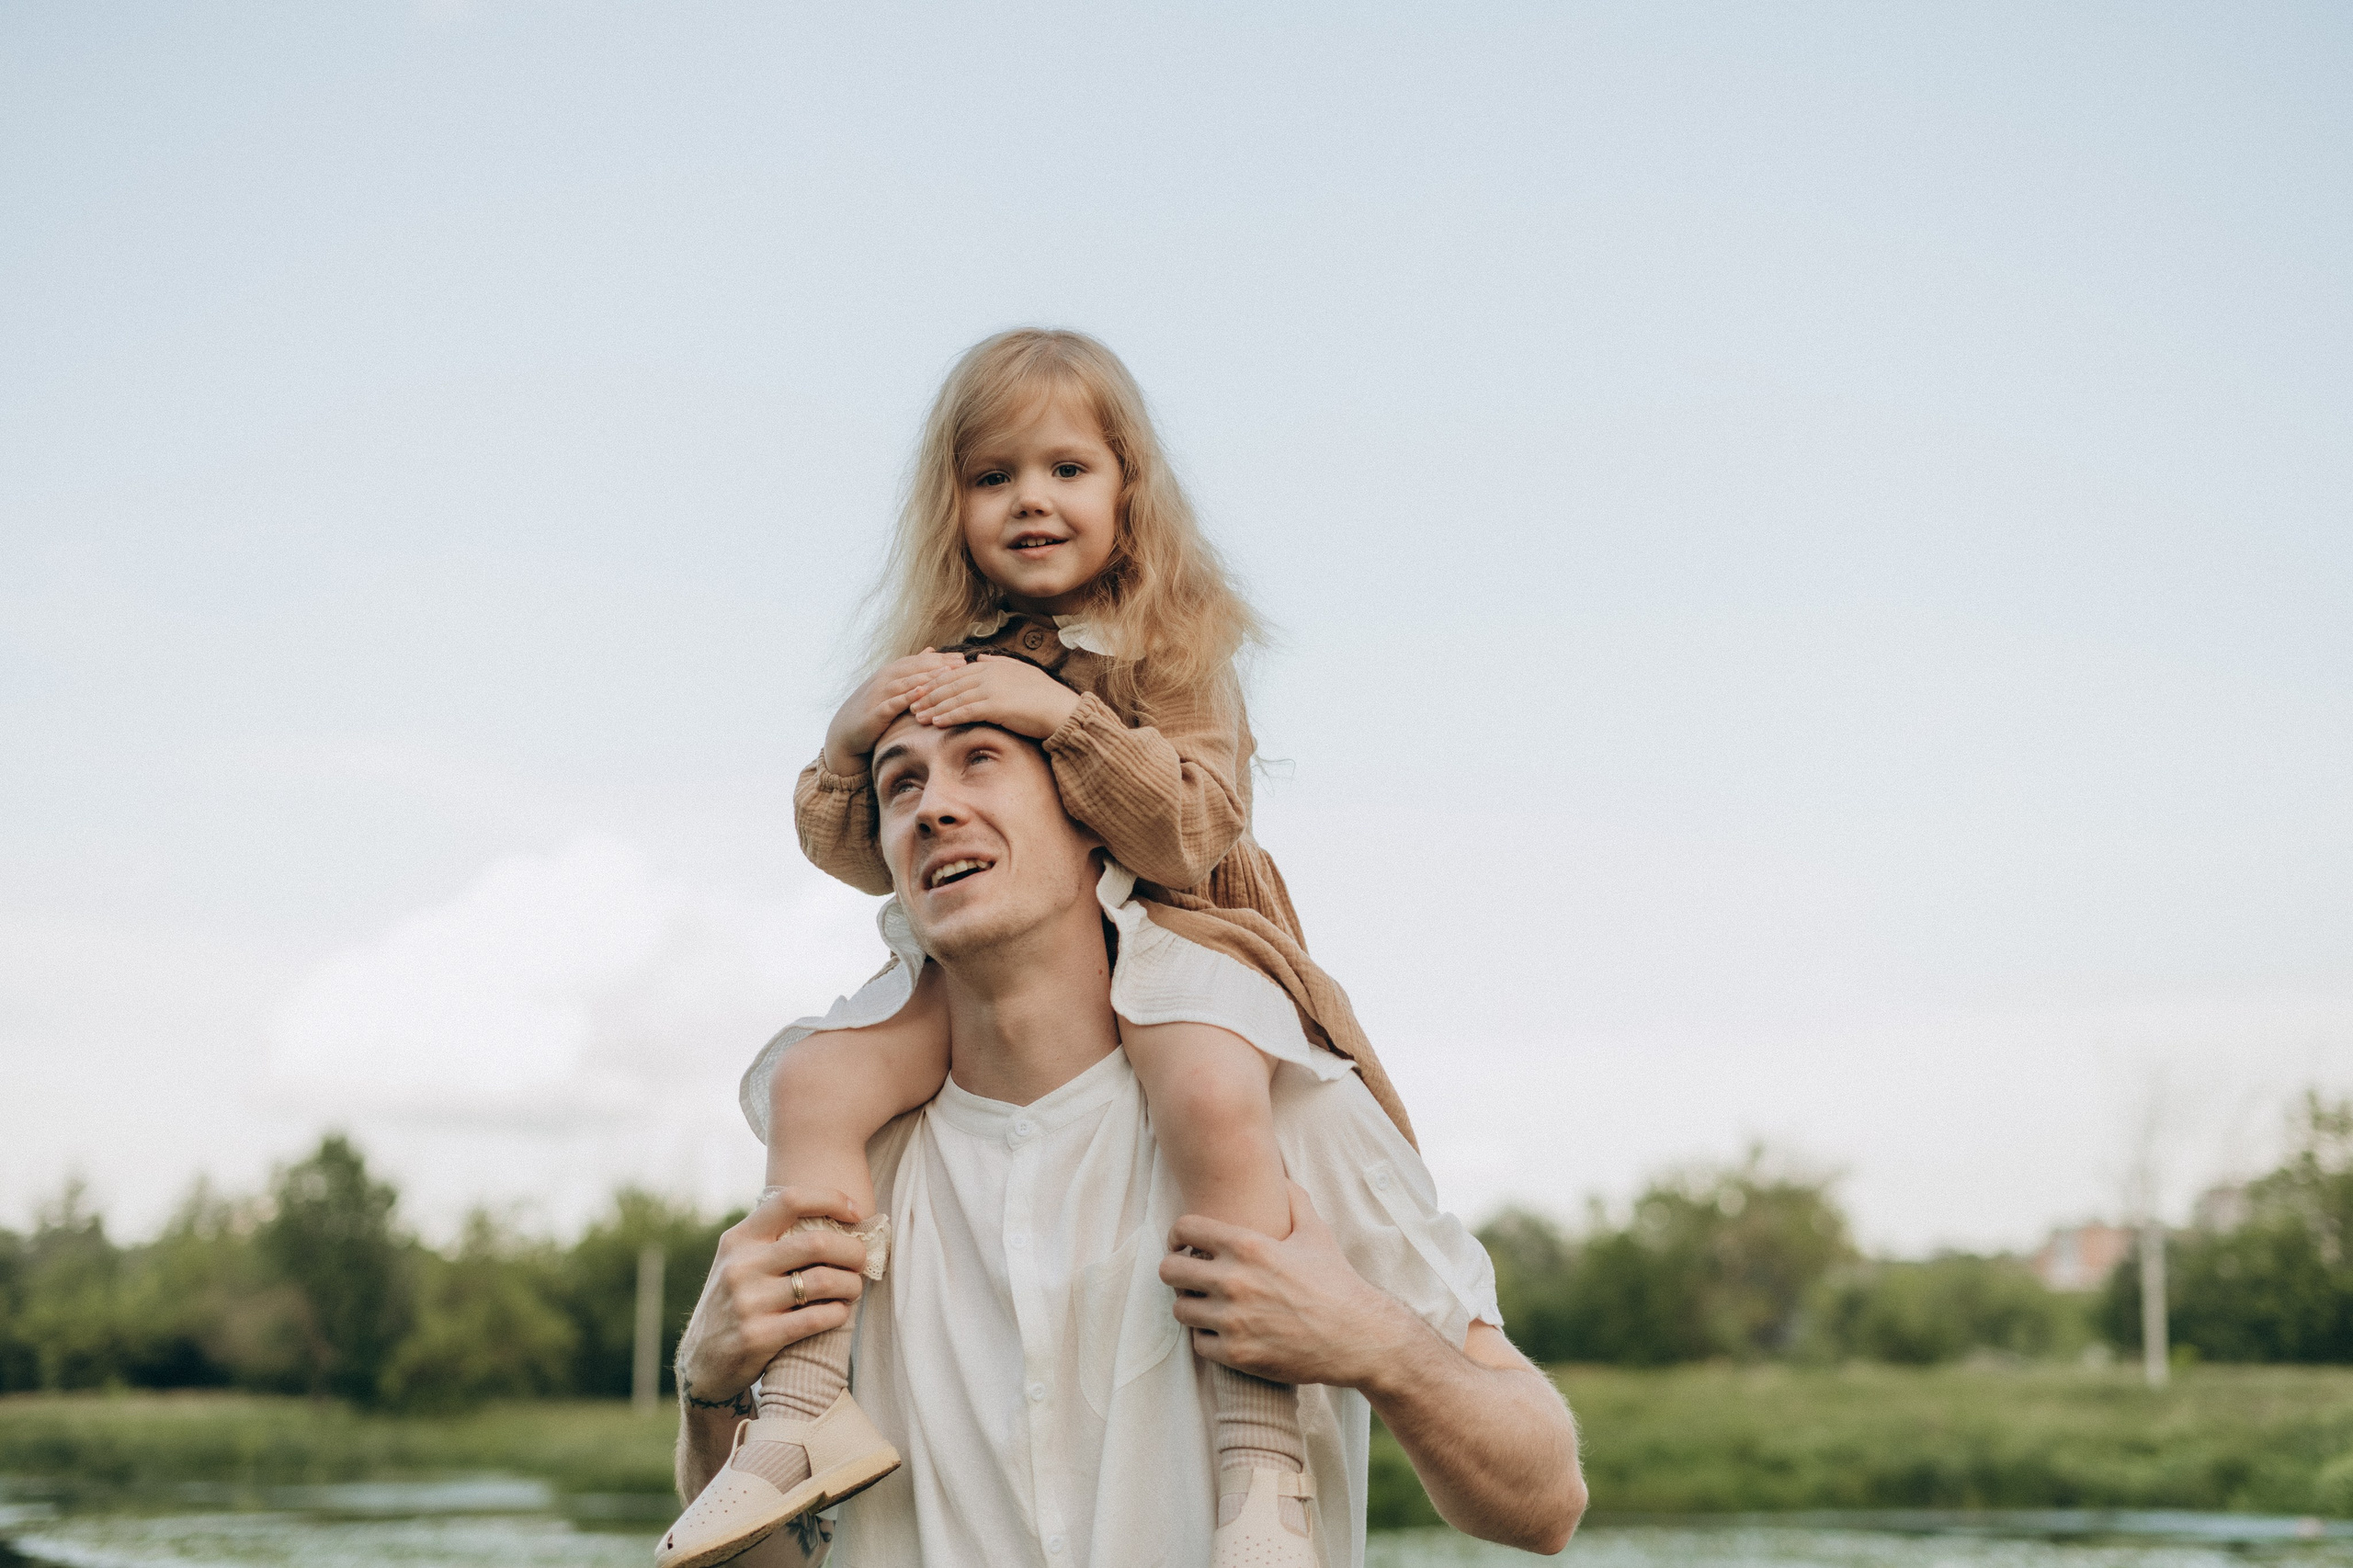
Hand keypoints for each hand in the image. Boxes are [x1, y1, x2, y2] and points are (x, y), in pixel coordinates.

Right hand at [674, 1186, 873, 1410]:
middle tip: (862, 1260)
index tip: (856, 1213)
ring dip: (850, 1285)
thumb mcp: (739, 1262)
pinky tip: (840, 1312)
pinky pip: (815, 1318)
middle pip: (816, 1243)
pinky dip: (838, 1313)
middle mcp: (741, 1266)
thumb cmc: (735, 1303)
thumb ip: (771, 1239)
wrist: (702, 1362)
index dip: (831, 1199)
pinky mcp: (757, 1337)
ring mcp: (747, 1302)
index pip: (789, 1200)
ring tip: (854, 1289)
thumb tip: (835, 1216)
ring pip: (823, 1281)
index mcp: (739, 1239)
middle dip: (852, 1251)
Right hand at [823, 651, 967, 777]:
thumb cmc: (874, 708)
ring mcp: (879, 694)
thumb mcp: (894, 685)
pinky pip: (892, 703)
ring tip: (946, 674)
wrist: (845, 733)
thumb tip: (931, 650)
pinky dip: (906, 697)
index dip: (941, 659)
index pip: (920, 661)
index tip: (963, 658)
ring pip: (906, 682)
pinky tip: (921, 694)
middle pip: (915, 668)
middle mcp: (885, 678)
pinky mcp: (875, 712)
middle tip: (962, 663)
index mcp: (892, 672)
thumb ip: (913, 669)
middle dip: (939, 665)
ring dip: (926, 677)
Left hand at [905, 654, 1081, 740]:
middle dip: (929, 694)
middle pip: (951, 683)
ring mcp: (992, 688)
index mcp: (993, 665)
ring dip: (933, 707)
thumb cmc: (1043, 696)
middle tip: (911, 704)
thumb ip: (998, 662)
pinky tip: (936, 723)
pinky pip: (966, 710)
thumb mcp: (1020, 672)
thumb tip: (979, 656)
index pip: (957, 672)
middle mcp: (990, 673)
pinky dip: (949, 716)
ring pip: (954, 697)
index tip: (922, 690)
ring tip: (918, 716)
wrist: (1061, 711)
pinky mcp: (996, 705)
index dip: (937, 681)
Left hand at [1159, 1182, 1428, 1389]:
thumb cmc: (1336, 1282)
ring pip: (1180, 1309)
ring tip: (1207, 1305)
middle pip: (1169, 1271)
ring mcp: (1233, 1321)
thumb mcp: (1316, 1233)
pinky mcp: (1237, 1355)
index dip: (1178, 1234)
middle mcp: (1234, 1282)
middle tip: (1191, 1276)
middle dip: (1177, 1271)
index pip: (1184, 1228)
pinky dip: (1208, 1339)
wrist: (1357, 1337)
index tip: (1183, 1244)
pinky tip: (1224, 1332)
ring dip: (1191, 1306)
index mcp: (1248, 1247)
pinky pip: (1198, 1344)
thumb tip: (1280, 1176)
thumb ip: (1293, 1199)